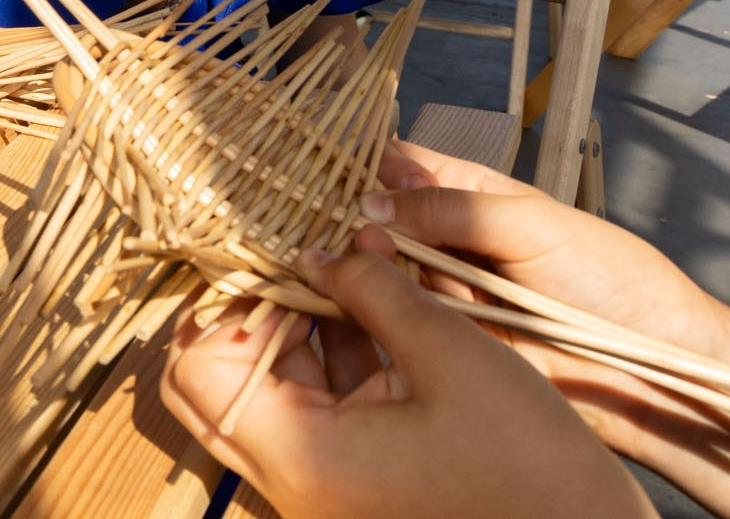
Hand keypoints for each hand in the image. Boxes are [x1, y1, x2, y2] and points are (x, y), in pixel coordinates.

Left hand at [160, 249, 652, 518]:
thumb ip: (376, 289)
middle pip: (221, 381)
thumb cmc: (532, 464)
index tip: (271, 247)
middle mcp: (294, 479)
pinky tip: (369, 303)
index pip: (198, 366)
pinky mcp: (357, 481)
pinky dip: (334, 356)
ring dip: (298, 325)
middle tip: (296, 251)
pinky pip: (318, 409)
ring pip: (270, 390)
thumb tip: (327, 246)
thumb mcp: (451, 353)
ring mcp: (324, 484)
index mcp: (300, 456)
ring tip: (341, 263)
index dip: (225, 299)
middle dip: (252, 308)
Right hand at [363, 142, 729, 448]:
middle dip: (356, 219)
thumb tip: (371, 199)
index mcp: (471, 194)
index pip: (403, 165)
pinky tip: (356, 302)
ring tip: (353, 263)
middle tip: (345, 228)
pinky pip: (399, 321)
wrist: (653, 369)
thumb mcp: (533, 224)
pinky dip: (376, 312)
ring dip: (364, 265)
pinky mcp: (446, 344)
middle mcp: (448, 240)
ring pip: (381, 269)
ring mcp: (446, 293)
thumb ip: (455, 209)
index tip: (332, 172)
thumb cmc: (610, 277)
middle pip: (379, 218)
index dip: (366, 165)